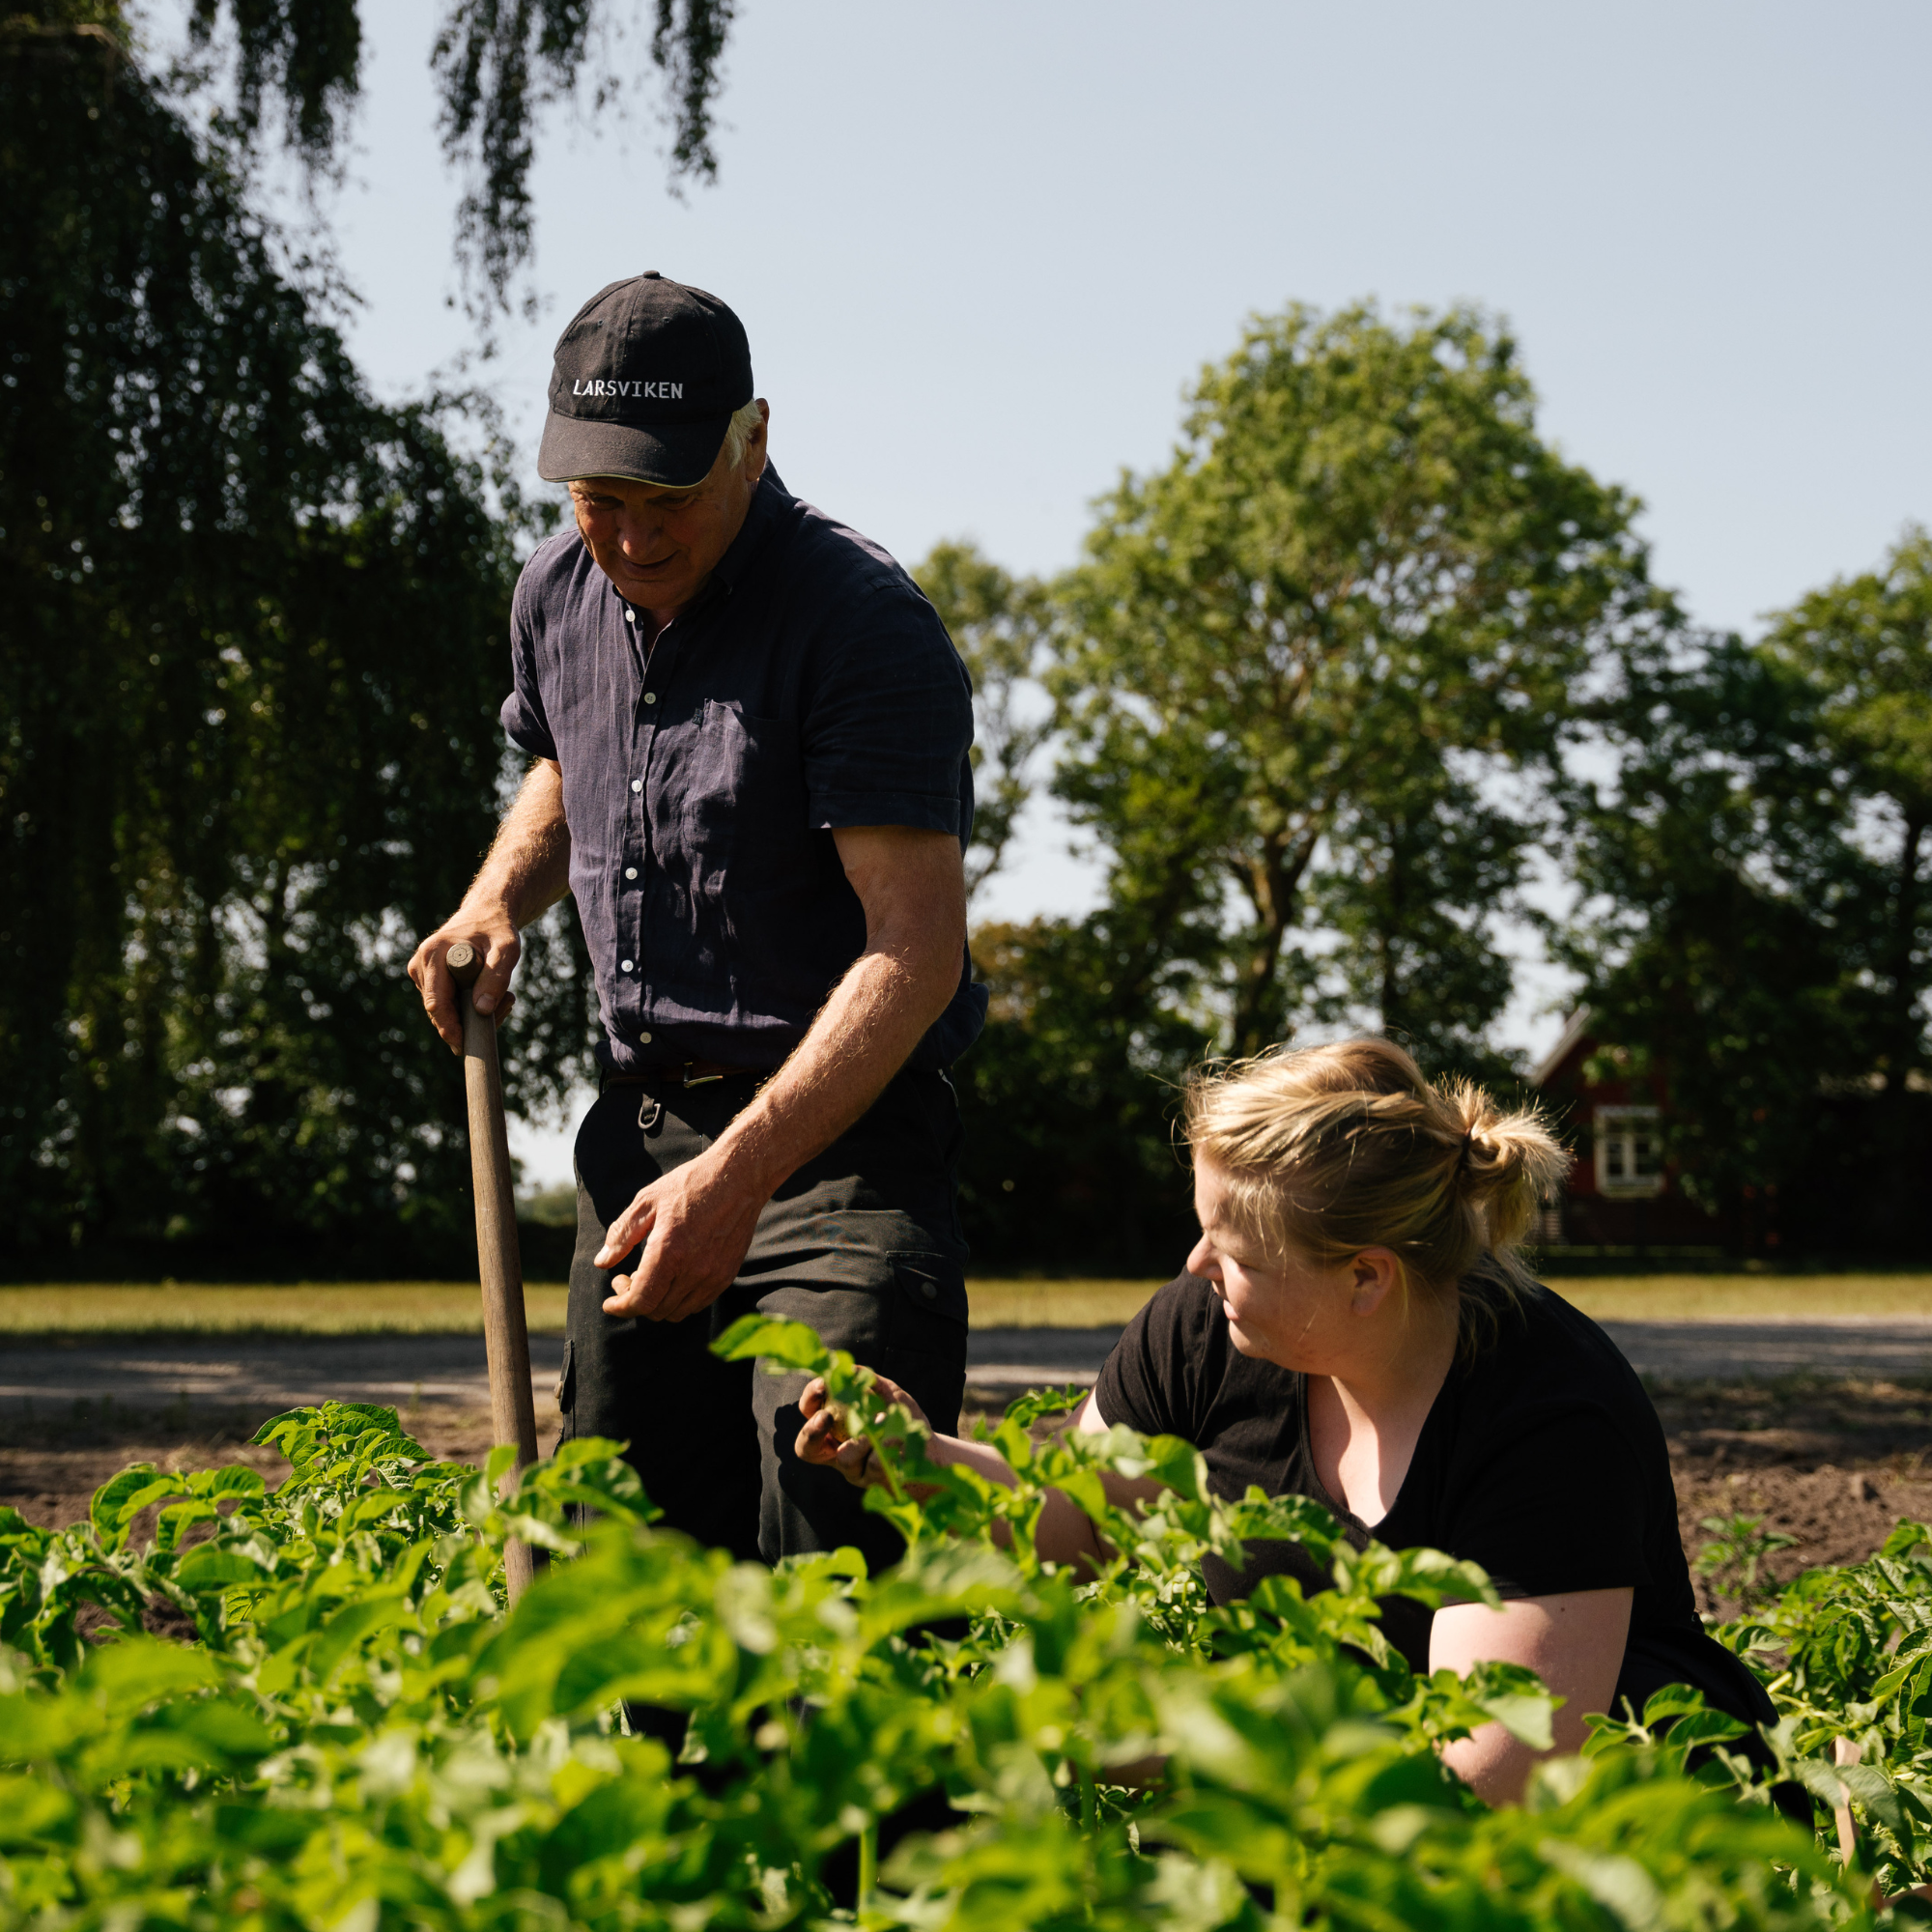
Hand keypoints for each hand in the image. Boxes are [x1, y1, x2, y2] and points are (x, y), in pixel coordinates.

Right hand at [407, 903, 520, 1053]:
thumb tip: (482, 1010)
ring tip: (506, 997)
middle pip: (439, 1012)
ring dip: (473, 1014)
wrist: (486, 914)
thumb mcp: (507, 950)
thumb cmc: (497, 929)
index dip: (449, 1028)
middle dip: (470, 1021)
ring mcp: (422, 973)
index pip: (437, 1003)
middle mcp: (420, 965)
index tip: (463, 1046)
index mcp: (432, 955)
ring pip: (444, 1011)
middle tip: (507, 1006)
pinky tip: (492, 996)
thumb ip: (495, 978)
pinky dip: (469, 1007)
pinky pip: (447, 1005)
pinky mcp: (429, 980)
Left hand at [596, 1146, 769, 1321]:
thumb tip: (602, 1262)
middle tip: (627, 1278)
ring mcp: (713, 1275)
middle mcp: (693, 1269)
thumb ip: (622, 1235)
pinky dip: (679, 1300)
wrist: (739, 1177)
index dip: (620, 1307)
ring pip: (677, 1311)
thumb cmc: (691, 1184)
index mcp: (669, 1251)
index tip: (609, 1302)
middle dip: (635, 1301)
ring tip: (651, 1277)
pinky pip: (698, 1303)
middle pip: (657, 1310)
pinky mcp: (727, 1274)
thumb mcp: (647, 1201)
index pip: (641, 1301)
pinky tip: (673, 1277)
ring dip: (658, 1303)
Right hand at [795, 1372, 927, 1487]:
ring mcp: (854, 1470)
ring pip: (844, 1457)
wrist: (931, 1451)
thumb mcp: (889, 1395)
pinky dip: (887, 1446)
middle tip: (826, 1416)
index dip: (809, 1399)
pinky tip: (899, 1438)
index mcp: (835, 1426)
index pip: (809, 1413)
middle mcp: (837, 1451)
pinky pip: (873, 1465)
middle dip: (812, 1431)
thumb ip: (869, 1381)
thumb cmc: (903, 1420)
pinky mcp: (873, 1482)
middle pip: (805, 1448)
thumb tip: (849, 1368)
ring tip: (883, 1421)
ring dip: (863, 1437)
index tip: (822, 1385)